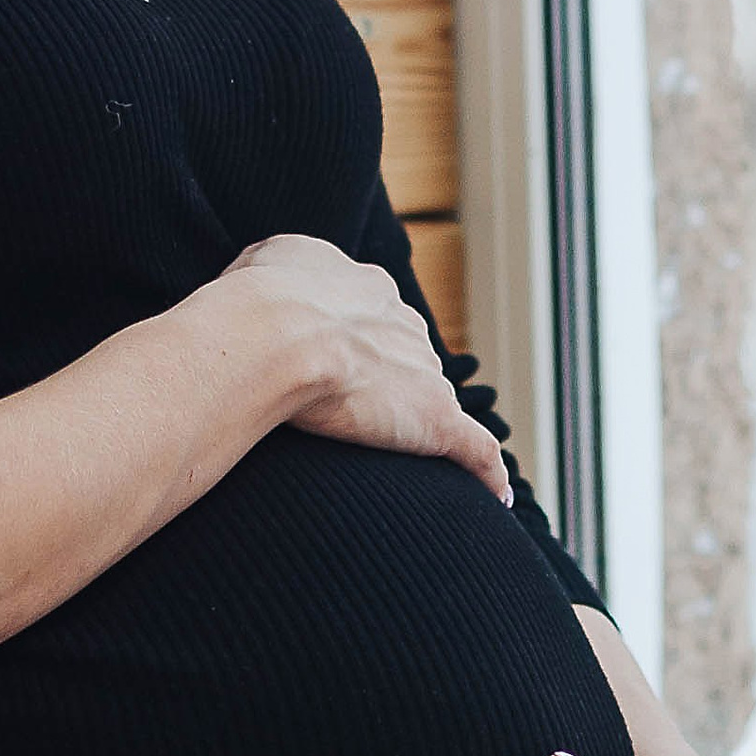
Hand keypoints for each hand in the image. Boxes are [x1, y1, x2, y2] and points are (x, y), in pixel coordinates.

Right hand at [213, 232, 513, 503]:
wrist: (279, 332)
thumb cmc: (259, 300)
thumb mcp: (266, 260)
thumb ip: (285, 269)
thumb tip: (272, 279)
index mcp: (369, 291)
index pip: (378, 319)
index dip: (360, 343)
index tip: (342, 364)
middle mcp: (405, 326)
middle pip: (409, 359)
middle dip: (389, 383)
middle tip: (353, 413)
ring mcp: (425, 374)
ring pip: (433, 401)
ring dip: (419, 425)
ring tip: (398, 460)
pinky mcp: (437, 420)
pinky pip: (476, 449)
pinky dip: (487, 472)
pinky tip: (496, 495)